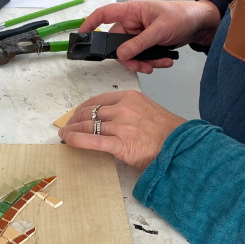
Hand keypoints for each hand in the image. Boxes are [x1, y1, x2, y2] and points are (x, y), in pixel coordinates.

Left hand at [59, 89, 185, 167]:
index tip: (77, 113)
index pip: (99, 99)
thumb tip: (109, 117)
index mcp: (130, 97)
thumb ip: (128, 110)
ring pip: (88, 126)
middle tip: (68, 126)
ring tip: (65, 134)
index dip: (84, 107)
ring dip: (72, 130)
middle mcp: (124, 109)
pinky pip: (92, 141)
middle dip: (75, 119)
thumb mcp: (146, 109)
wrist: (179, 145)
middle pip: (91, 112)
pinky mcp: (121, 144)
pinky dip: (76, 139)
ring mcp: (122, 126)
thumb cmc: (165, 131)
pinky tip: (67, 139)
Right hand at [75, 0, 221, 70]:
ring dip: (143, 62)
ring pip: (130, 54)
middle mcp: (132, 23)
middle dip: (130, 58)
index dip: (90, 23)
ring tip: (158, 63)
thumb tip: (121, 55)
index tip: (82, 35)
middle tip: (141, 65)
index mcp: (132, 11)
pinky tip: (164, 61)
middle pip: (117, 44)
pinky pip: (141, 57)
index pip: (104, 14)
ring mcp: (139, 34)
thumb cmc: (182, 15)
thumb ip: (139, 43)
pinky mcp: (146, 44)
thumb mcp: (160, 30)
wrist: (199, 23)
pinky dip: (151, 62)